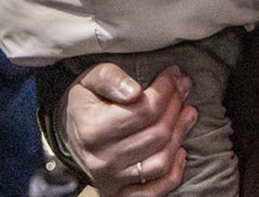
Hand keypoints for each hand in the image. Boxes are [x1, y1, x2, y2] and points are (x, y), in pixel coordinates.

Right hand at [64, 63, 195, 195]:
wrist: (71, 133)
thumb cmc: (86, 101)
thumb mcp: (91, 79)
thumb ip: (111, 79)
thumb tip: (134, 91)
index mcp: (92, 129)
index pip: (143, 110)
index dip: (165, 90)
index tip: (174, 74)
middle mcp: (102, 159)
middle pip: (156, 134)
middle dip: (176, 106)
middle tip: (184, 88)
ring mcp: (112, 179)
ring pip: (160, 161)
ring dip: (180, 134)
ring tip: (187, 112)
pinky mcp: (121, 192)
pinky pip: (155, 191)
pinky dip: (174, 173)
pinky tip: (181, 150)